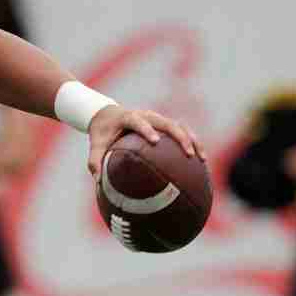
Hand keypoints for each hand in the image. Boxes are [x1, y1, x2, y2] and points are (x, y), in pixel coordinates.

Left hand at [86, 106, 203, 178]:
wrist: (107, 114)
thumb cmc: (102, 132)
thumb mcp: (96, 144)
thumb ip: (95, 160)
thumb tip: (98, 181)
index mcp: (128, 117)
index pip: (139, 122)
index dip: (147, 130)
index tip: (155, 141)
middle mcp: (146, 115)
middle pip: (167, 123)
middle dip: (180, 137)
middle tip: (188, 154)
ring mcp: (157, 118)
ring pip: (180, 126)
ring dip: (192, 140)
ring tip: (201, 159)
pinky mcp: (164, 124)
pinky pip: (182, 131)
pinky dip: (192, 143)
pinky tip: (200, 161)